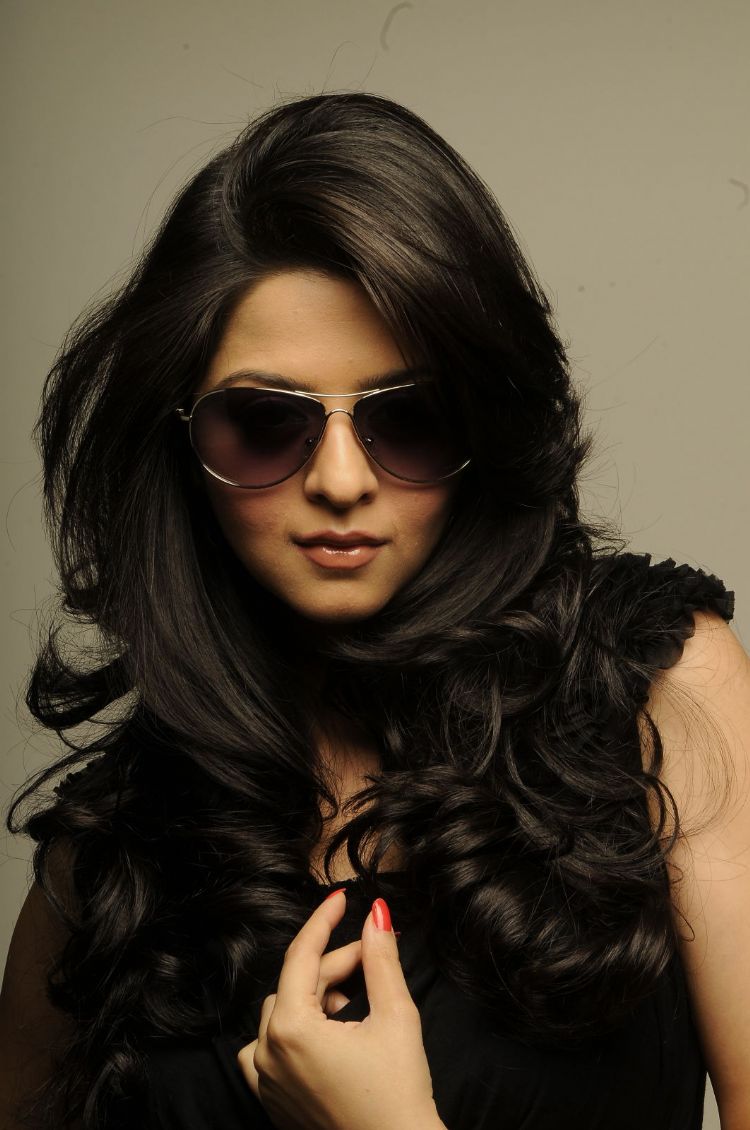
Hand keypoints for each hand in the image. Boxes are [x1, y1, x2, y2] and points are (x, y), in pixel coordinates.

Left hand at [237, 889, 439, 1129]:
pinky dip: (295, 1031)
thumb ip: (380, 959)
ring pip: (283, 1013)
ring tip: (356, 1002)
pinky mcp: (273, 1102)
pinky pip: (270, 1049)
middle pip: (297, 984)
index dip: (324, 920)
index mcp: (290, 1030)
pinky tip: (329, 1032)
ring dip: (316, 998)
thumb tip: (377, 915)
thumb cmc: (398, 1095)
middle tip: (373, 956)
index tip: (341, 897)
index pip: (302, 955)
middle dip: (335, 965)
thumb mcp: (395, 1016)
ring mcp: (266, 1082)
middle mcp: (267, 1055)